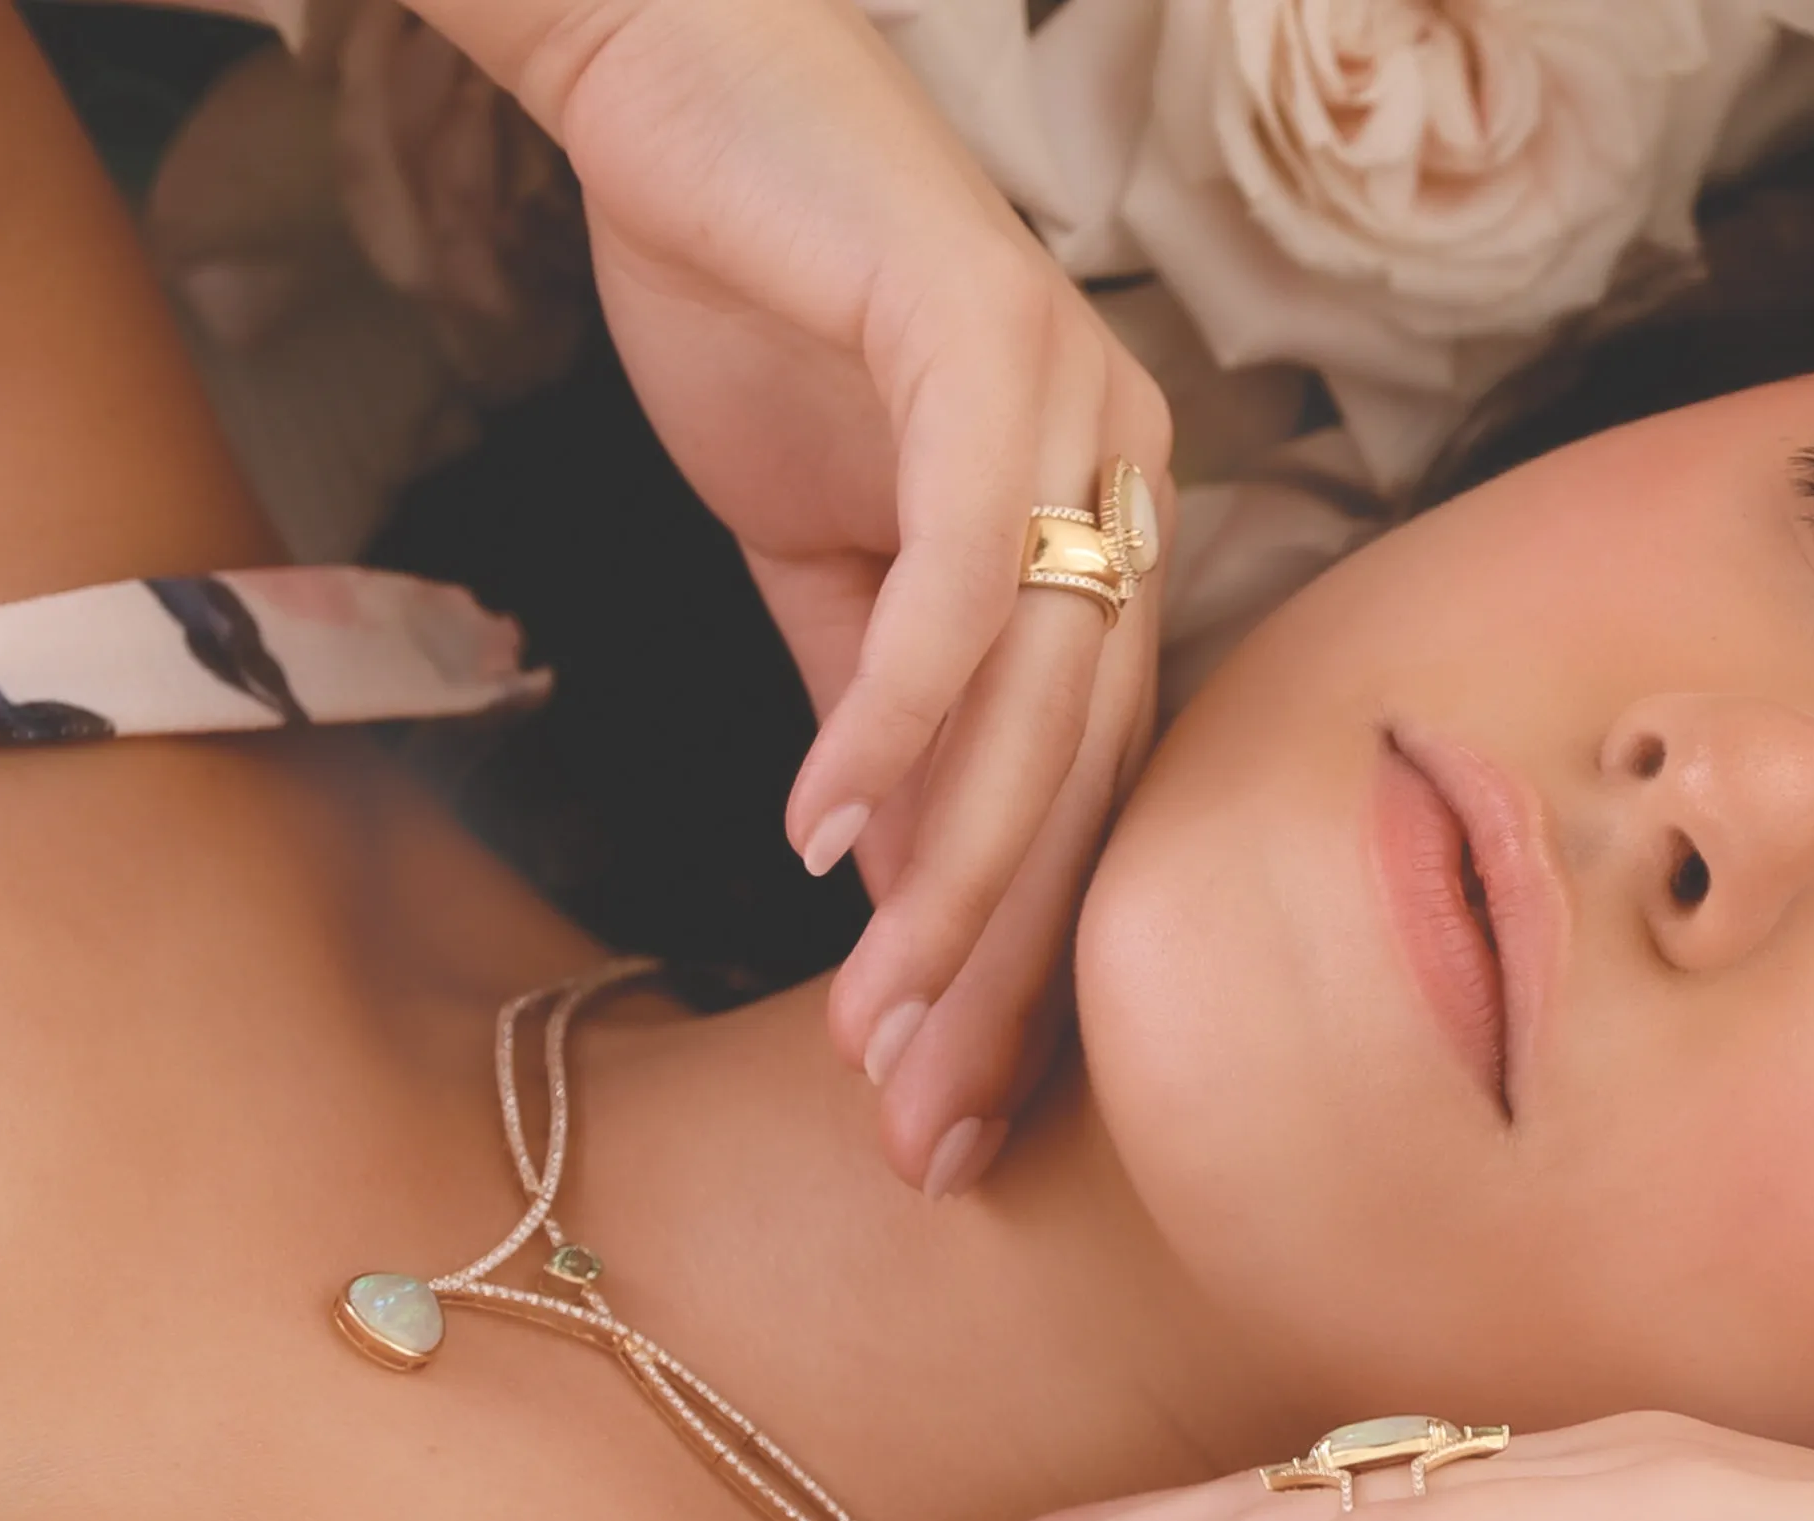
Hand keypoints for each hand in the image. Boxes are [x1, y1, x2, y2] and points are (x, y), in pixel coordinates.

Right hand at [416, 0, 1168, 1192]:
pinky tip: (823, 827)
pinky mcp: (992, 343)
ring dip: (956, 876)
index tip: (943, 1110)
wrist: (682, 89)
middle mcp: (1131, 486)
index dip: (1017, 960)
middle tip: (924, 1124)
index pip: (1082, 790)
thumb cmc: (763, 309)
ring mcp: (1083, 413)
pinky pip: (968, 571)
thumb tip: (887, 888)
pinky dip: (897, 710)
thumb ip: (873, 711)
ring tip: (874, 1017)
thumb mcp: (819, 553)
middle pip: (1088, 776)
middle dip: (1004, 970)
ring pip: (1048, 698)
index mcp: (1104, 541)